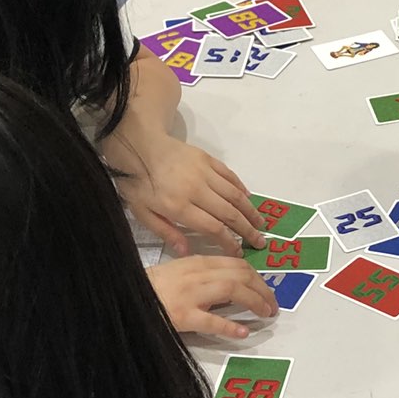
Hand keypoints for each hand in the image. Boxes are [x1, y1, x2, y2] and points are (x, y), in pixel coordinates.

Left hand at [109, 131, 266, 255]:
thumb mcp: (142, 213)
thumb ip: (166, 232)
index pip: (213, 228)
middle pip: (229, 214)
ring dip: (250, 210)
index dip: (229, 242)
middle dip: (247, 230)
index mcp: (179, 207)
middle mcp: (196, 190)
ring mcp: (204, 173)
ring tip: (261, 223)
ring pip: (234, 195)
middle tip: (260, 241)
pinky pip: (229, 176)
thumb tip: (187, 252)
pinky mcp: (207, 159)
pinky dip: (241, 188)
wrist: (137, 145)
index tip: (239, 252)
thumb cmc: (136, 183)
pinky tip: (248, 198)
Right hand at [147, 256, 278, 337]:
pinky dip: (230, 326)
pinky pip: (212, 320)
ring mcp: (190, 295)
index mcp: (197, 263)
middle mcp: (197, 275)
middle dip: (262, 289)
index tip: (266, 288)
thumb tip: (231, 284)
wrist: (125, 298)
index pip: (236, 264)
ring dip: (255, 302)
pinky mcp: (183, 316)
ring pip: (232, 290)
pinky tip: (243, 332)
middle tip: (272, 303)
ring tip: (266, 313)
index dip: (257, 277)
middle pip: (240, 275)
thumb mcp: (180, 273)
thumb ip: (204, 275)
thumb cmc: (151, 288)